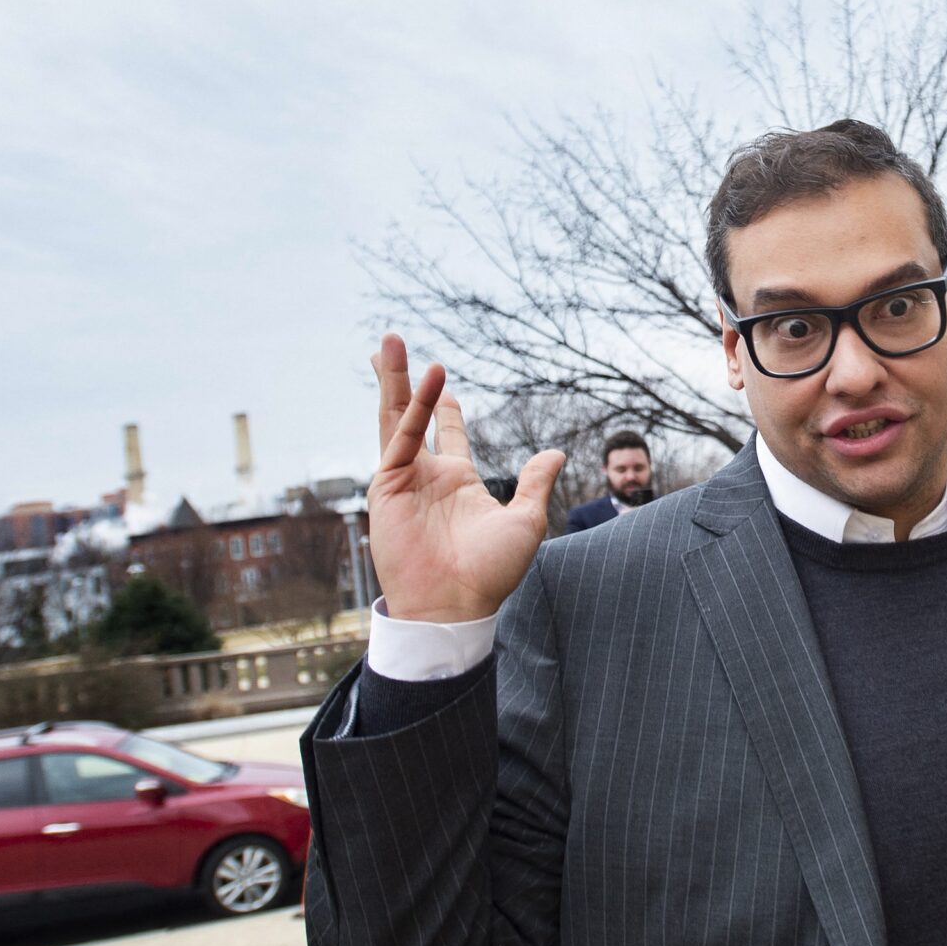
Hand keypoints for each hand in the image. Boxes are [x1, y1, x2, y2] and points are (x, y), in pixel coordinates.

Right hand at [367, 333, 566, 622]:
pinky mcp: (388, 487)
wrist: (454, 605)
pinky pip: (402, 438)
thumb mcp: (525, 521)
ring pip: (395, 418)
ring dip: (395, 380)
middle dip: (406, 381)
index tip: (443, 381)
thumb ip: (535, 483)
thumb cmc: (490, 573)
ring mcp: (405, 480)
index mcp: (458, 484)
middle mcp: (427, 476)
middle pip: (411, 416)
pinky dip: (413, 407)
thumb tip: (558, 454)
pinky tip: (429, 376)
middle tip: (396, 344)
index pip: (447, 434)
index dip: (445, 408)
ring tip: (391, 340)